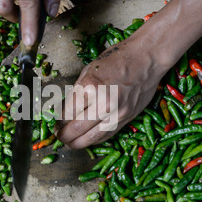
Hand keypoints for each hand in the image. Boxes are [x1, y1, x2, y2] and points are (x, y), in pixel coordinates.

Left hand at [53, 35, 170, 149]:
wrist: (147, 58)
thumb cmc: (117, 58)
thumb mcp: (89, 70)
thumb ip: (77, 91)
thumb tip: (65, 110)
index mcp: (89, 87)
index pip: (67, 113)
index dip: (58, 122)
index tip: (55, 124)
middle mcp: (103, 103)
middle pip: (76, 129)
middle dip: (64, 136)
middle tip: (58, 136)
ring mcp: (117, 113)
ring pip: (92, 137)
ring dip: (77, 143)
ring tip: (69, 143)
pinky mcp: (127, 119)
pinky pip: (107, 135)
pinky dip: (94, 140)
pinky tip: (87, 140)